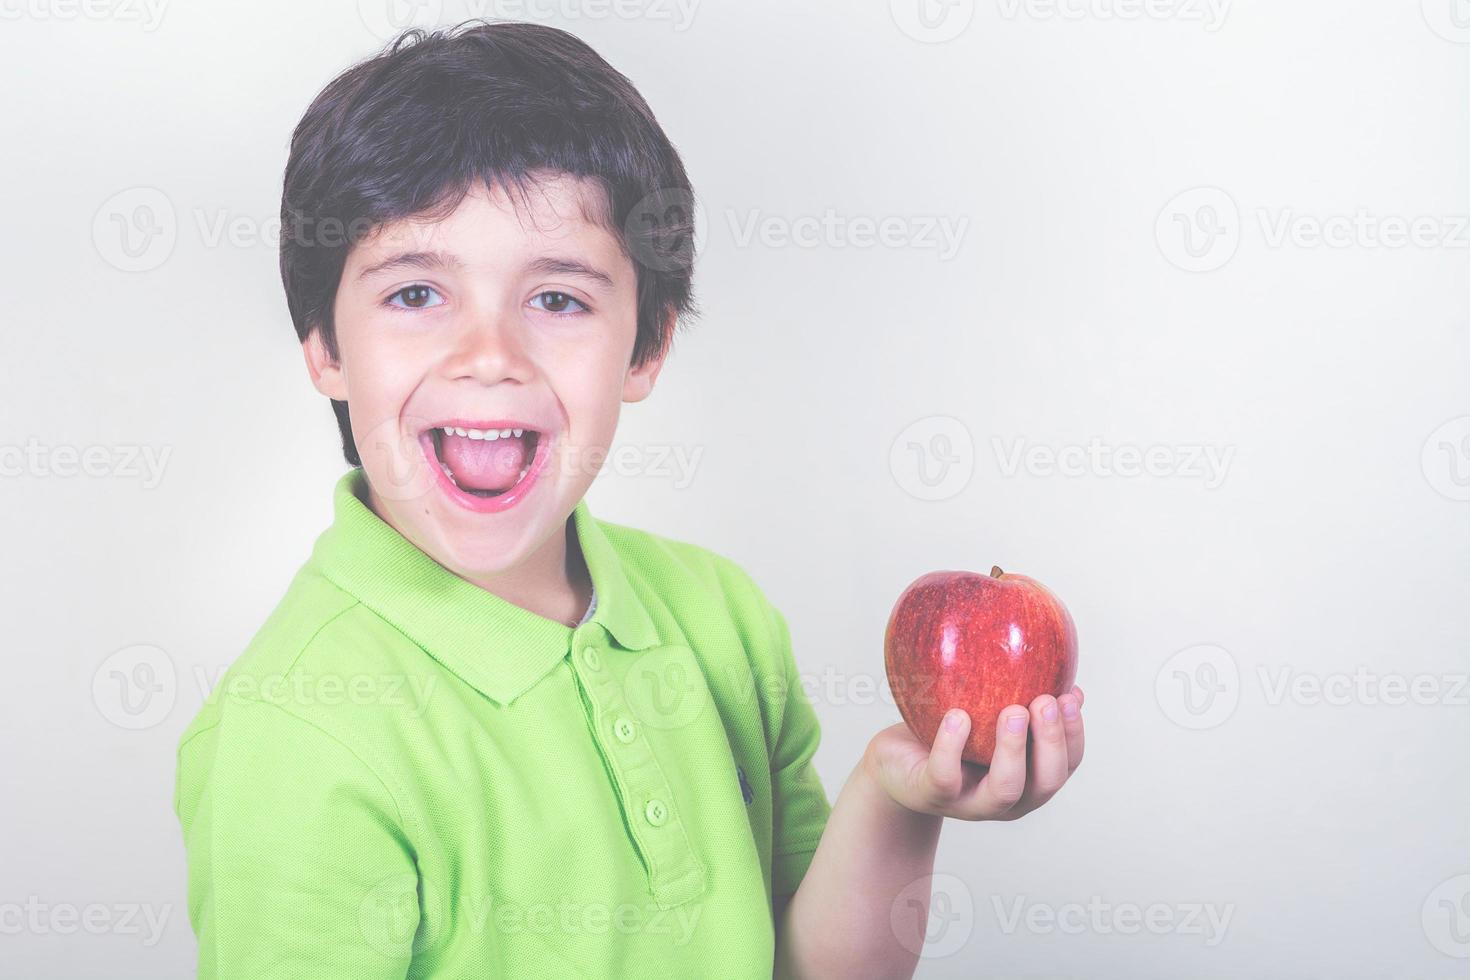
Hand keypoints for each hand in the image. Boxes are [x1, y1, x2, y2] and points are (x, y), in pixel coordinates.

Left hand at [862, 687, 1085, 820]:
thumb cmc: (947, 733)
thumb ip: (1015, 694)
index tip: (1070, 695)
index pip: (1065, 764)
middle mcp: (1006, 799)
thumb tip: (1051, 657)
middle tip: (1045, 701)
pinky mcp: (932, 796)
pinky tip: (957, 717)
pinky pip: (946, 776)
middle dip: (1051, 742)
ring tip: (1012, 710)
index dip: (1074, 733)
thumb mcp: (983, 713)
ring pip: (1004, 789)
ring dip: (1013, 749)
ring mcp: (969, 803)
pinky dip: (952, 746)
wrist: (896, 766)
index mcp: (1027, 778)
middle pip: (1045, 783)